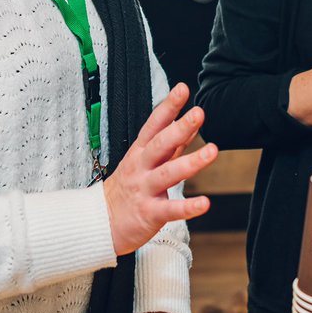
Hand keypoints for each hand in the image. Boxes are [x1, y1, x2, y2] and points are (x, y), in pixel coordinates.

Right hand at [103, 84, 217, 255]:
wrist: (99, 223)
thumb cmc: (127, 188)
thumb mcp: (144, 160)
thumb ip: (171, 144)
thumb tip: (190, 123)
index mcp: (140, 152)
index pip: (154, 125)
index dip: (168, 107)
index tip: (182, 89)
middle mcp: (141, 167)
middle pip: (160, 144)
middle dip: (179, 127)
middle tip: (199, 112)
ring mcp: (144, 189)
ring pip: (168, 174)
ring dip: (191, 162)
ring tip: (212, 151)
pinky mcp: (149, 213)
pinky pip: (170, 210)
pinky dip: (188, 207)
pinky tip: (205, 203)